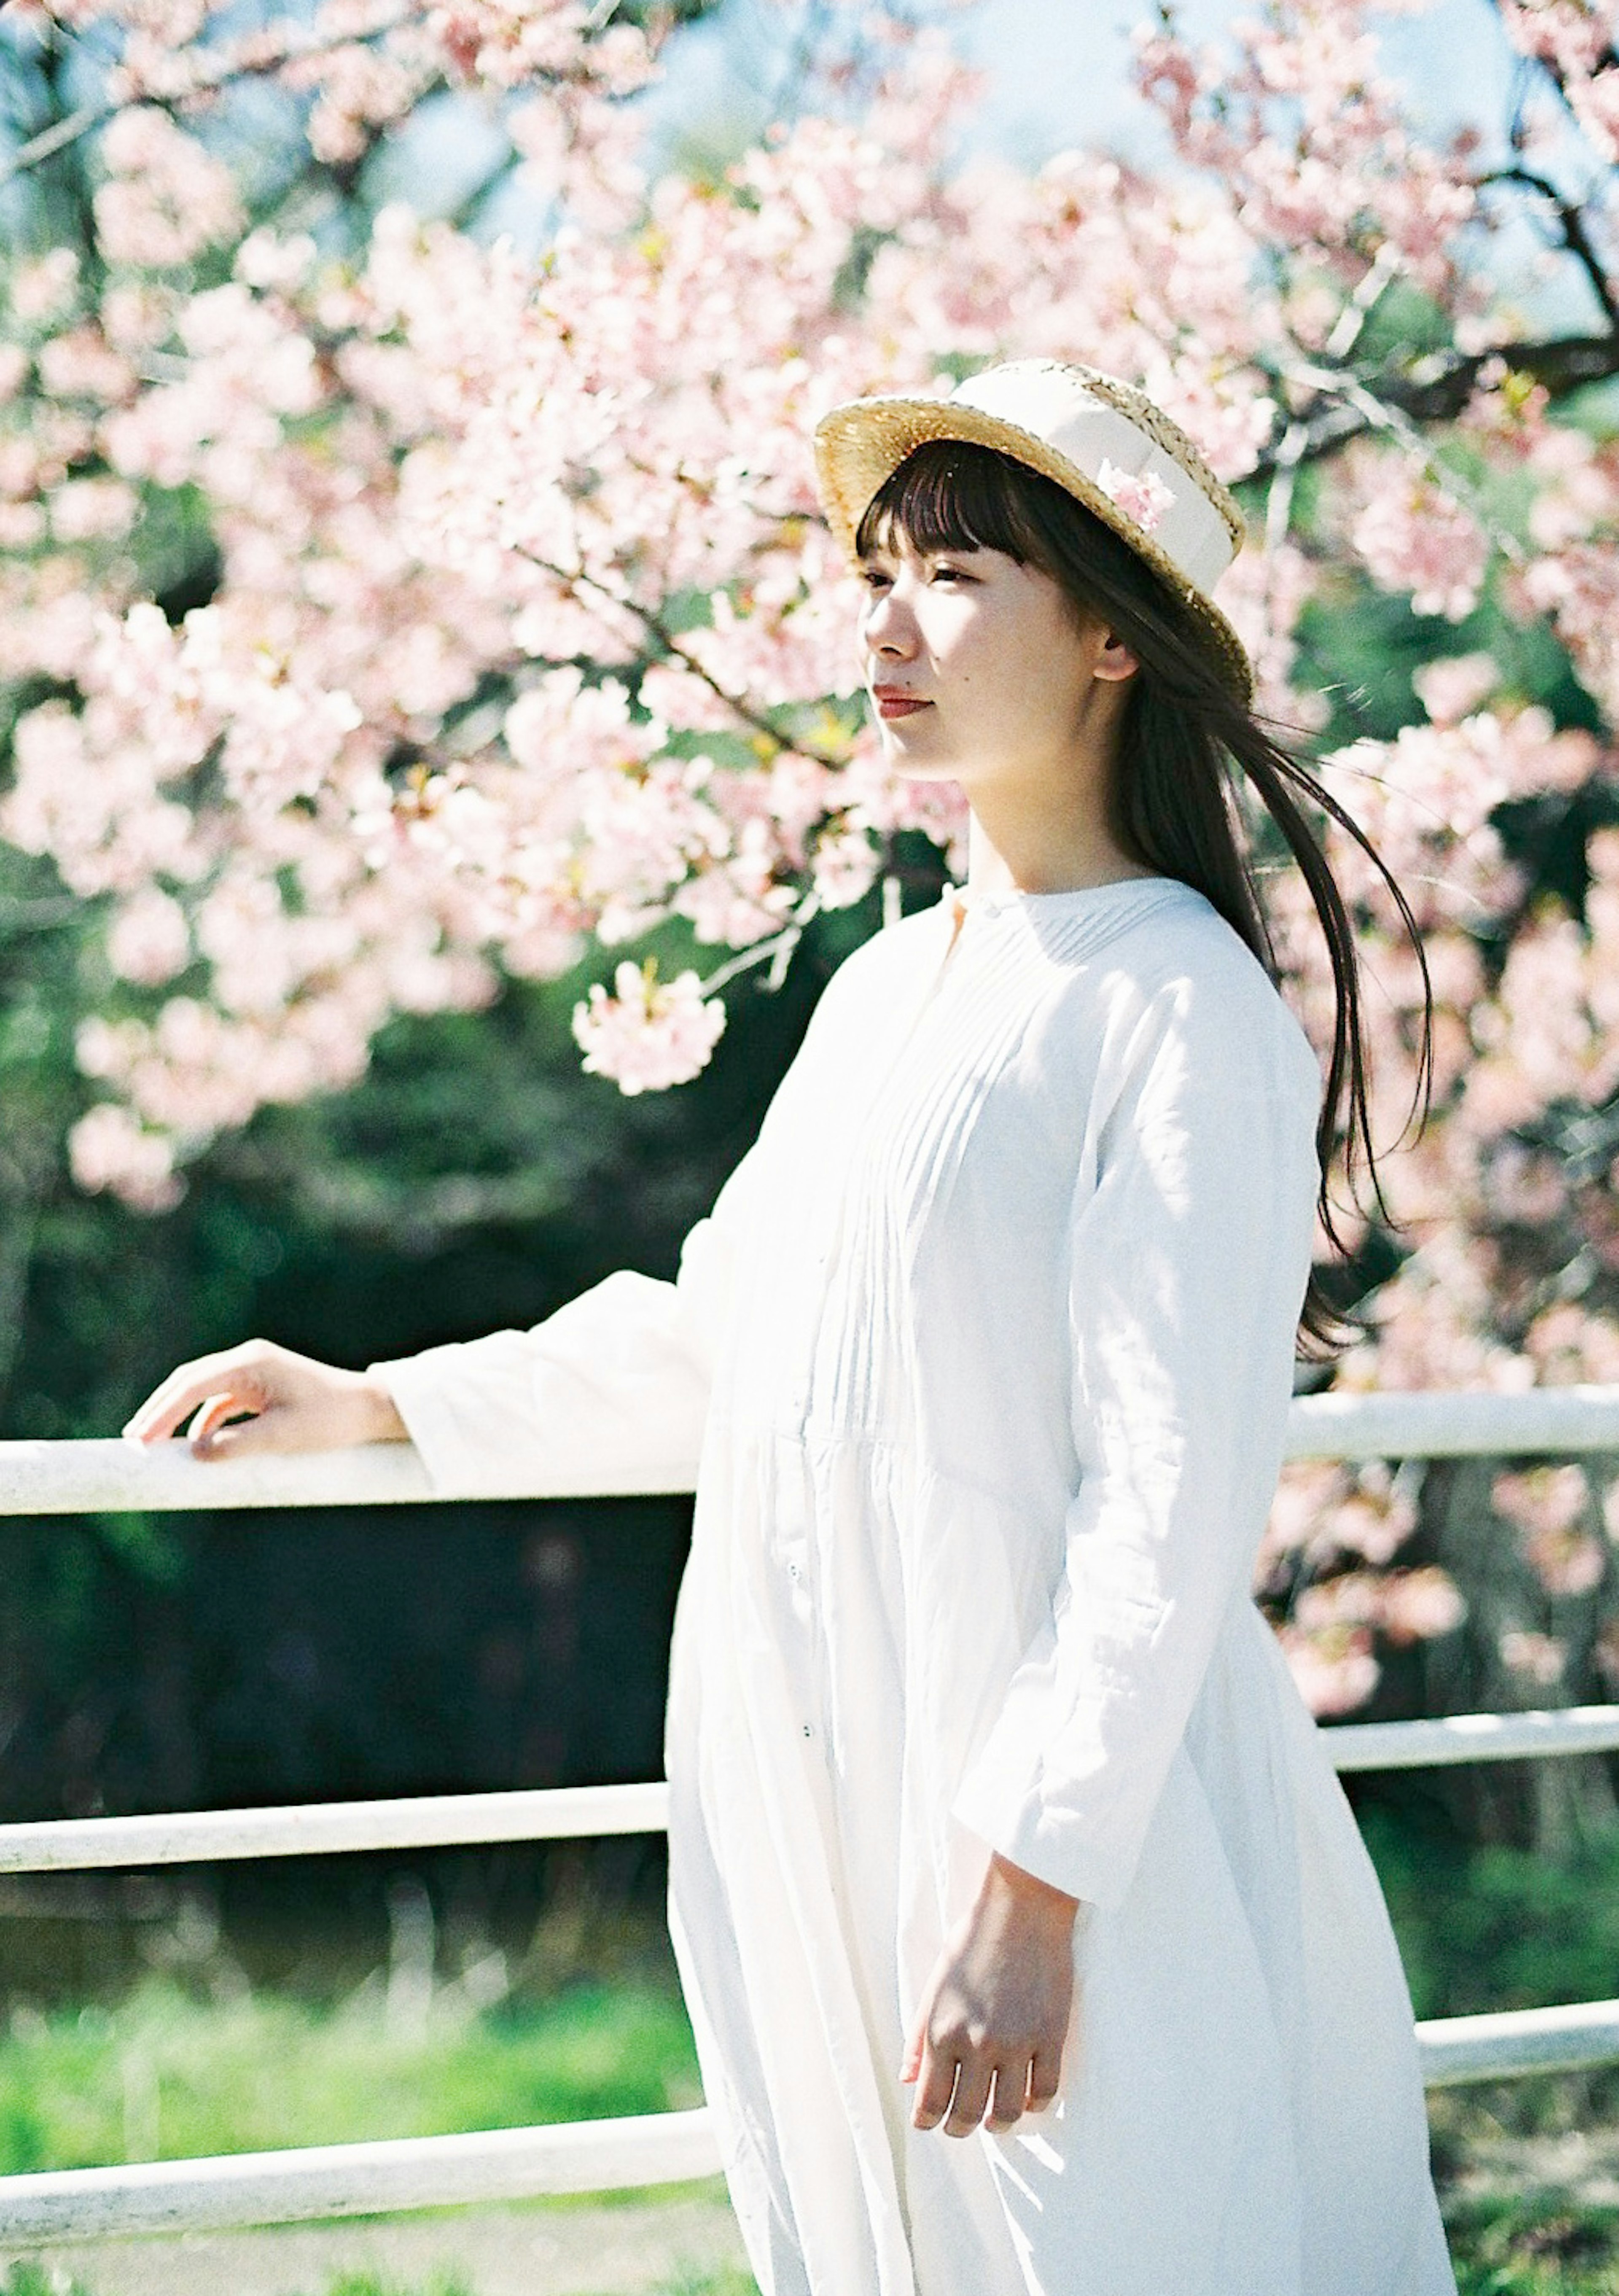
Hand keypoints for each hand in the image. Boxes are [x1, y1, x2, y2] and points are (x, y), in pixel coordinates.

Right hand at [122, 1339, 406, 1459]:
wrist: (369, 1409)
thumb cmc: (331, 1419)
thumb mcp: (283, 1436)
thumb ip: (237, 1443)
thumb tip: (195, 1451)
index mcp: (251, 1363)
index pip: (193, 1384)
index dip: (162, 1411)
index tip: (140, 1438)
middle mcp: (249, 1361)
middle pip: (191, 1382)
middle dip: (161, 1410)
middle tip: (134, 1440)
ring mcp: (255, 1374)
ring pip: (204, 1393)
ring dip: (179, 1416)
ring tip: (154, 1443)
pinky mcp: (262, 1389)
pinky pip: (223, 1403)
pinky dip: (205, 1421)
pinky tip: (195, 1444)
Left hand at [902, 1852, 1079, 2137]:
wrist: (1021, 1909)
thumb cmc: (972, 1941)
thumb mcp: (935, 1987)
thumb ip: (917, 2037)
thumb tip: (908, 2080)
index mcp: (941, 2032)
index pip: (929, 2102)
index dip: (927, 2122)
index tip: (930, 2124)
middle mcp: (975, 2045)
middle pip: (966, 2116)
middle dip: (959, 2129)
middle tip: (961, 2126)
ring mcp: (1016, 2044)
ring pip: (1006, 2114)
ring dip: (997, 2125)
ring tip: (994, 2120)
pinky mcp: (1050, 2037)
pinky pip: (1044, 2092)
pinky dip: (1034, 2103)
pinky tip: (1027, 2096)